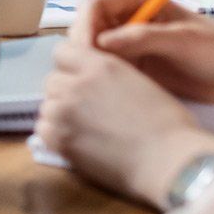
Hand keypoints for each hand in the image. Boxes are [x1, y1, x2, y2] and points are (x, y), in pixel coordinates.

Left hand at [35, 41, 213, 208]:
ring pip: (47, 106)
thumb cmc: (169, 126)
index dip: (70, 66)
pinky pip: (44, 130)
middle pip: (52, 80)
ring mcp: (64, 112)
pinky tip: (77, 142)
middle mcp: (77, 84)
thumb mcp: (140, 83)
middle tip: (87, 109)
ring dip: (60, 114)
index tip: (81, 78)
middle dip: (66, 91)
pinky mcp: (60, 139)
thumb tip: (93, 80)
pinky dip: (55, 135)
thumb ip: (108, 76)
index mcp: (100, 66)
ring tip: (85, 128)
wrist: (170, 162)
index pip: (62, 52)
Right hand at [72, 0, 213, 102]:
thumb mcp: (180, 40)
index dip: (83, 26)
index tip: (85, 51)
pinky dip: (100, 77)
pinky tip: (104, 90)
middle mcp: (126, 17)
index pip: (93, 5)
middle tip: (85, 72)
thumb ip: (140, 38)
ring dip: (89, 64)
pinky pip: (104, 68)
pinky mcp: (130, 64)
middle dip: (82, 47)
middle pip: (86, 27)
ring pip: (92, 50)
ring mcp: (126, 42)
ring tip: (95, 84)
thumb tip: (101, 43)